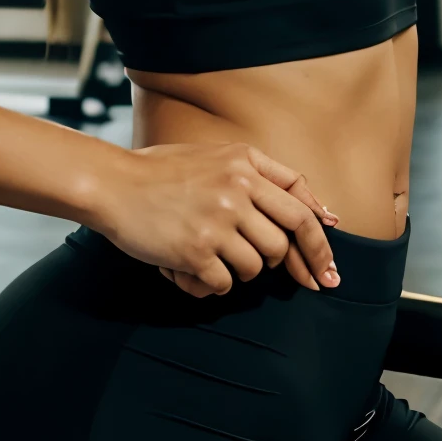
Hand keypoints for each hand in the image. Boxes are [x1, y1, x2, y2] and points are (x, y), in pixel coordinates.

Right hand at [95, 141, 340, 297]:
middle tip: (283, 278)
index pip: (300, 208)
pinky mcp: (196, 250)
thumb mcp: (218, 157)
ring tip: (215, 256)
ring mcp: (217, 221)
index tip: (328, 269)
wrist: (114, 184)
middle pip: (283, 242)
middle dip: (284, 264)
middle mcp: (237, 189)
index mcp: (245, 163)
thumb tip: (322, 212)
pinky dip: (211, 283)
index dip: (320, 243)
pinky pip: (224, 283)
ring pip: (255, 266)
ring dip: (240, 270)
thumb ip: (266, 177)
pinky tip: (192, 268)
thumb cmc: (165, 171)